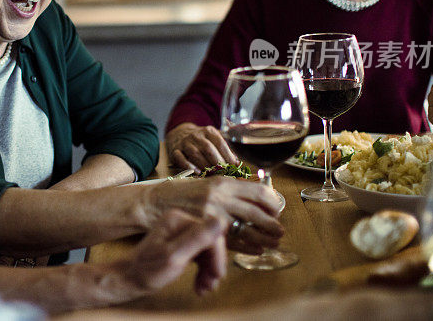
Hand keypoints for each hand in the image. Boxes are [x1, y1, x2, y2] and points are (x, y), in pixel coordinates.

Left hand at [119, 210, 226, 295]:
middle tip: (211, 285)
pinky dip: (202, 270)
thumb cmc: (147, 270)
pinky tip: (200, 285)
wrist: (129, 279)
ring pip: (206, 250)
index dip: (217, 255)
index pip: (211, 233)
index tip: (217, 275)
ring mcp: (179, 232)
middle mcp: (179, 222)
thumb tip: (220, 220)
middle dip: (213, 264)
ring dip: (209, 270)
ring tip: (205, 288)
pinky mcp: (179, 243)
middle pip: (210, 241)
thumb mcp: (175, 256)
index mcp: (178, 219)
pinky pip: (199, 254)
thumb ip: (197, 238)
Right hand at [141, 176, 283, 254]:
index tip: (276, 210)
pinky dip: (248, 248)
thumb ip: (228, 190)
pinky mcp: (205, 232)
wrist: (154, 203)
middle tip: (279, 230)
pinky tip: (256, 250)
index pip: (258, 191)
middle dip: (273, 223)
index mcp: (222, 182)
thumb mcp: (206, 184)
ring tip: (272, 242)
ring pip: (248, 229)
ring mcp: (212, 215)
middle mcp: (220, 197)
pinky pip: (234, 243)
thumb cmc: (180, 193)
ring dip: (264, 238)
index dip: (273, 203)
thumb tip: (254, 196)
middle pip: (257, 211)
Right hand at [165, 123, 238, 172]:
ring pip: (195, 154)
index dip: (228, 156)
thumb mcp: (214, 140)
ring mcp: (184, 143)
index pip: (220, 143)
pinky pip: (180, 158)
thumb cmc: (202, 142)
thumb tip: (238, 165)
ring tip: (212, 174)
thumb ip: (226, 151)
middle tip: (223, 173)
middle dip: (217, 162)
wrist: (180, 135)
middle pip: (208, 148)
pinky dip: (188, 166)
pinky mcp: (175, 150)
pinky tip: (196, 172)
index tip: (233, 166)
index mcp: (208, 131)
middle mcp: (196, 135)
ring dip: (204, 165)